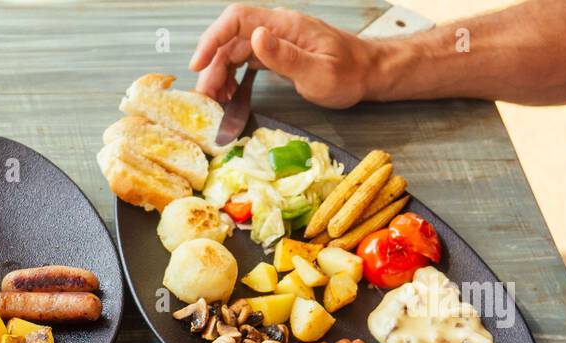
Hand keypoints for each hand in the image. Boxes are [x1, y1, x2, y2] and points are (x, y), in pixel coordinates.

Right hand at [190, 4, 376, 107]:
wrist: (368, 73)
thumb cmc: (349, 74)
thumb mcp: (319, 72)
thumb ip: (285, 56)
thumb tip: (255, 37)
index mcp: (284, 26)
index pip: (237, 20)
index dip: (212, 39)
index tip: (198, 65)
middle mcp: (276, 28)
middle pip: (229, 39)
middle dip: (211, 66)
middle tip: (205, 98)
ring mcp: (274, 39)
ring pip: (233, 50)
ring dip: (218, 74)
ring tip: (214, 100)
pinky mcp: (275, 52)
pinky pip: (243, 59)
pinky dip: (230, 76)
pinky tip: (228, 93)